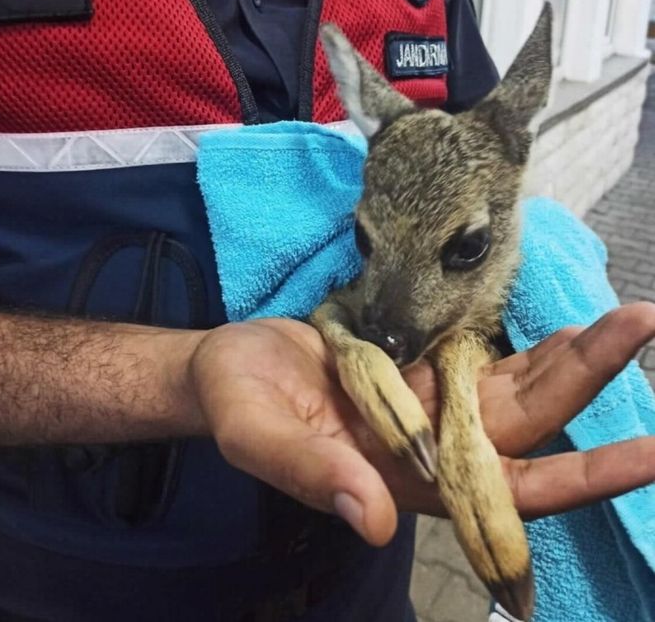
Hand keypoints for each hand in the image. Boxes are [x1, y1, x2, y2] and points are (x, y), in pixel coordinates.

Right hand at [190, 303, 654, 546]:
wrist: (230, 367)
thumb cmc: (237, 404)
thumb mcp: (258, 436)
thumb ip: (310, 473)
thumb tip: (373, 521)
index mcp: (402, 479)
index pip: (507, 492)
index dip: (580, 478)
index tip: (648, 455)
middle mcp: (432, 446)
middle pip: (529, 423)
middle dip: (589, 380)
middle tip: (640, 325)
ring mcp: (429, 403)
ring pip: (516, 387)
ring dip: (572, 358)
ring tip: (626, 321)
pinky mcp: (418, 367)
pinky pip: (485, 358)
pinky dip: (526, 345)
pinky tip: (563, 328)